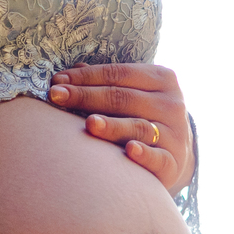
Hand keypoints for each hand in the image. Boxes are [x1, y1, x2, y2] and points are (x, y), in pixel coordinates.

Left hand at [48, 63, 194, 195]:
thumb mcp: (134, 94)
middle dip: (87, 96)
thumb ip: (107, 83)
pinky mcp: (174, 161)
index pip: (119, 74)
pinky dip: (145, 154)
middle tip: (57, 97)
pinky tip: (130, 151)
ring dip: (113, 126)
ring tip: (89, 124)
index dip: (87, 76)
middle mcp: (171, 104)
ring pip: (139, 127)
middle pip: (124, 98)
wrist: (176, 152)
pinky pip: (159, 158)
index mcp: (162, 78)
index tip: (57, 81)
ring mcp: (175, 133)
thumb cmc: (145, 116)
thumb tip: (72, 71)